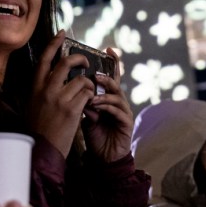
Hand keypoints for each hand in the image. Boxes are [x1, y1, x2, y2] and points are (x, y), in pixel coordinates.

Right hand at [29, 31, 95, 156]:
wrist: (41, 151)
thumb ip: (44, 90)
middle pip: (65, 63)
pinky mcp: (71, 109)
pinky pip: (88, 94)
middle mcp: (46, 90)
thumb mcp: (34, 105)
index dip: (53, 43)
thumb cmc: (39, 129)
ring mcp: (59, 99)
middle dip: (80, 59)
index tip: (62, 33)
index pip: (44, 59)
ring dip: (89, 85)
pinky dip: (92, 97)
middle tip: (86, 62)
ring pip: (82, 80)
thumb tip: (57, 76)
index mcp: (35, 88)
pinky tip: (90, 105)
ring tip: (89, 94)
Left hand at [81, 48, 133, 162]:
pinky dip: (107, 107)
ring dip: (104, 94)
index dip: (112, 63)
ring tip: (92, 95)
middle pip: (116, 84)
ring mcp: (124, 112)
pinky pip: (118, 111)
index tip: (107, 49)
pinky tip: (97, 107)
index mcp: (108, 98)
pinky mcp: (126, 123)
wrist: (104, 158)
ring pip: (117, 96)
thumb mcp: (86, 116)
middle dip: (106, 77)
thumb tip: (79, 90)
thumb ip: (85, 103)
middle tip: (94, 75)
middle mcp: (118, 102)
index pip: (111, 77)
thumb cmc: (95, 135)